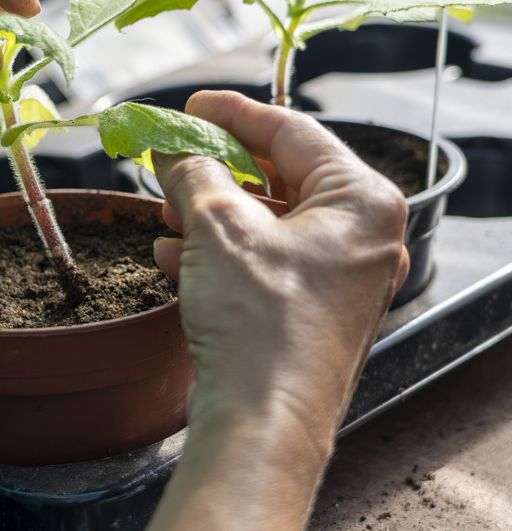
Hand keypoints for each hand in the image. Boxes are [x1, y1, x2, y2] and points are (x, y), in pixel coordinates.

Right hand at [153, 90, 409, 455]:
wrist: (264, 423)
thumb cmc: (260, 325)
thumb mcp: (216, 226)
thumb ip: (192, 171)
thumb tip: (170, 145)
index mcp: (363, 203)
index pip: (293, 131)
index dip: (233, 113)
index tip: (191, 107)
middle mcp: (365, 239)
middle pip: (283, 177)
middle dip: (218, 168)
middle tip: (171, 157)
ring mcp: (343, 280)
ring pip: (271, 223)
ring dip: (213, 211)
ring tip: (166, 209)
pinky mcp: (315, 314)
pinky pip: (267, 262)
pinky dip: (222, 252)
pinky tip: (173, 255)